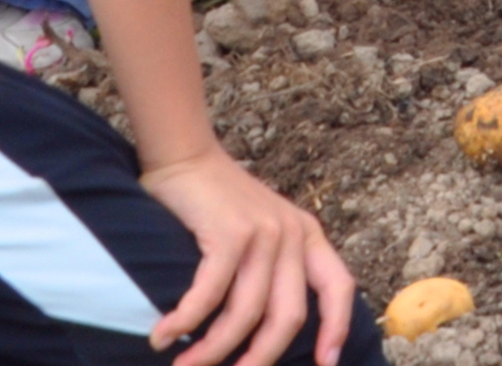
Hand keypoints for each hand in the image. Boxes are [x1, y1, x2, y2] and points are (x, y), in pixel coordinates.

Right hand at [139, 145, 357, 365]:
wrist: (186, 157)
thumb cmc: (217, 205)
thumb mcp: (261, 233)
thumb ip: (271, 270)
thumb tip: (261, 333)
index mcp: (307, 237)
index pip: (339, 286)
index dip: (337, 328)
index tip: (326, 363)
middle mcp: (292, 235)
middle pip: (289, 316)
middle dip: (260, 358)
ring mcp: (264, 233)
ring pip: (246, 314)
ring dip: (212, 349)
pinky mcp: (230, 233)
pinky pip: (210, 295)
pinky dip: (184, 322)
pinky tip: (162, 337)